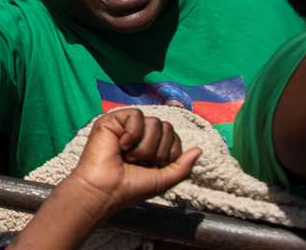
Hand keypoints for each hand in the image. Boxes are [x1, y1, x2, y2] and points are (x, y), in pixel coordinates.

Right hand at [63, 109, 201, 219]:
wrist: (106, 190)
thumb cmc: (130, 188)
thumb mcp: (163, 180)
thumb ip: (183, 166)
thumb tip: (199, 150)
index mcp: (151, 147)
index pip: (173, 136)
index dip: (170, 151)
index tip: (155, 167)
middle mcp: (139, 135)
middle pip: (166, 127)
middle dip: (158, 150)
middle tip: (140, 162)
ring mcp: (125, 126)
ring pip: (153, 122)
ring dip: (145, 146)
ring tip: (129, 156)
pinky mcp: (112, 120)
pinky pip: (136, 115)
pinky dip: (132, 133)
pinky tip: (121, 145)